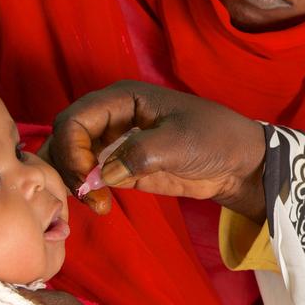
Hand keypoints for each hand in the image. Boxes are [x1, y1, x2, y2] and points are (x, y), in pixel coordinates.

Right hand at [47, 81, 266, 220]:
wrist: (239, 164)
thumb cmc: (215, 139)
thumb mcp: (179, 142)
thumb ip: (139, 154)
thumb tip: (103, 174)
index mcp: (122, 98)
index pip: (75, 118)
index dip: (71, 147)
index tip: (87, 177)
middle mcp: (111, 117)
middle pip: (66, 138)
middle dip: (68, 167)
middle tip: (90, 197)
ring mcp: (114, 142)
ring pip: (72, 159)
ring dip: (74, 182)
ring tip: (98, 204)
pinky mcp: (121, 167)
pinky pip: (90, 176)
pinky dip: (86, 191)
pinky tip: (101, 206)